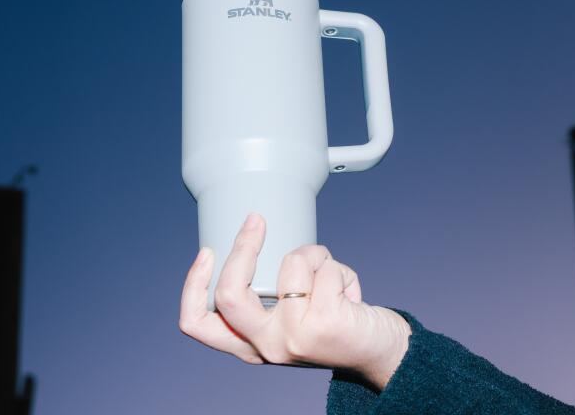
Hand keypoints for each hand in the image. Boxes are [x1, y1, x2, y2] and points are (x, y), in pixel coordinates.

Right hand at [179, 212, 411, 390]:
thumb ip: (268, 293)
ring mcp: (293, 338)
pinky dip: (340, 269)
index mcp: (251, 343)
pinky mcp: (323, 324)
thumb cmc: (334, 322)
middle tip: (256, 222)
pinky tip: (350, 293)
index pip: (197, 323)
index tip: (208, 251)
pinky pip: (325, 269)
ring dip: (316, 255)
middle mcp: (266, 347)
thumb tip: (255, 235)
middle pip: (229, 293)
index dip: (194, 284)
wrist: (380, 352)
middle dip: (243, 246)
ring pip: (291, 263)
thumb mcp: (290, 314)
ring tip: (330, 276)